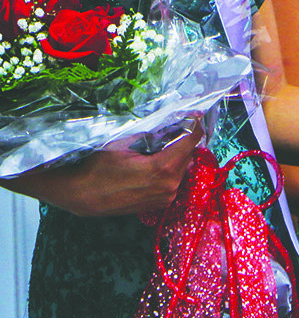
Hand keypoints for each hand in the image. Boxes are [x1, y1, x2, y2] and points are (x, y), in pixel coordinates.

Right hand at [9, 121, 202, 216]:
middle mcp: (169, 186)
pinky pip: (173, 180)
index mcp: (162, 169)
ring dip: (178, 154)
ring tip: (165, 141)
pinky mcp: (160, 204)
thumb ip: (150, 131)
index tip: (195, 113)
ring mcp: (165, 198)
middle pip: (188, 155)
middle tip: (178, 124)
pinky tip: (157, 159)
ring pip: (181, 168)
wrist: (83, 196)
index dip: (194, 125)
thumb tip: (168, 119)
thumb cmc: (100, 167)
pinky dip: (171, 168)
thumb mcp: (123, 141)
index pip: (190, 141)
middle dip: (185, 138)